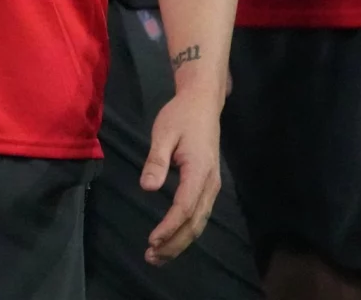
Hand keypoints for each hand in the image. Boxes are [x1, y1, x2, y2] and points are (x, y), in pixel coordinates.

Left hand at [141, 80, 224, 265]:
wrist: (203, 103)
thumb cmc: (181, 115)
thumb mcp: (164, 132)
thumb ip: (157, 160)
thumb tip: (148, 187)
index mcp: (199, 170)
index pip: (185, 207)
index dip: (169, 227)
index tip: (152, 240)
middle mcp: (210, 183)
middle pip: (195, 223)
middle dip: (174, 243)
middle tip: (151, 257)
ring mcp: (212, 186)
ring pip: (199, 222)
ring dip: (180, 242)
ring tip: (158, 255)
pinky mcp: (209, 186)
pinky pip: (200, 215)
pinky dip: (186, 231)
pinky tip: (171, 239)